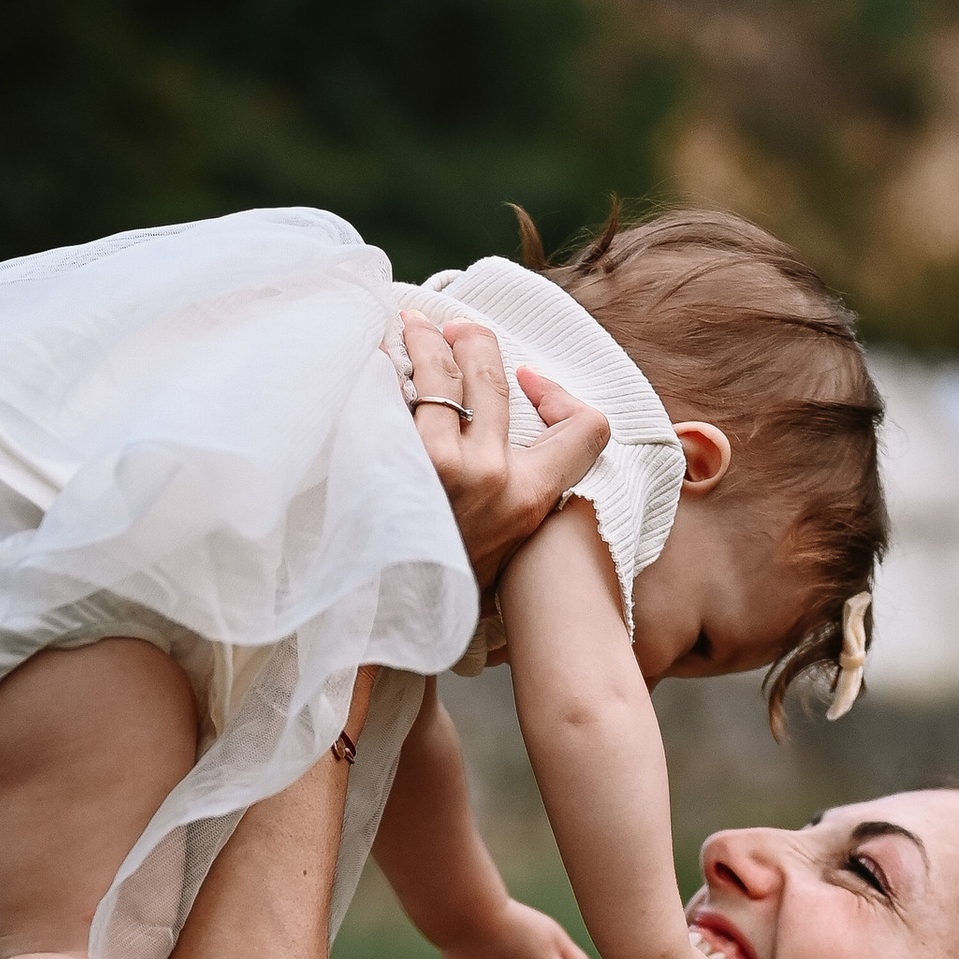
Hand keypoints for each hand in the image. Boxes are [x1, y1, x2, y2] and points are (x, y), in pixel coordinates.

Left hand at [400, 312, 606, 589]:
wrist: (386, 629)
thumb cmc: (446, 591)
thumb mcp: (505, 555)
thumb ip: (520, 502)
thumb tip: (519, 453)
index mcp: (529, 500)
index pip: (585, 430)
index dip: (563, 397)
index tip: (530, 382)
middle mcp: (490, 475)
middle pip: (493, 378)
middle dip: (473, 342)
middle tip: (453, 329)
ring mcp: (438, 464)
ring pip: (441, 373)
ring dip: (424, 340)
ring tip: (410, 328)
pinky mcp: (389, 459)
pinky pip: (390, 391)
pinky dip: (382, 368)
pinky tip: (373, 358)